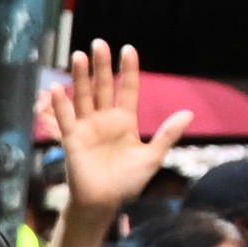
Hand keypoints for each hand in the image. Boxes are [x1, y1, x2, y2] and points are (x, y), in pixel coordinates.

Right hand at [35, 43, 169, 220]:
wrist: (104, 202)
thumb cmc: (127, 182)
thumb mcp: (152, 157)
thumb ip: (167, 134)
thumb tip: (188, 113)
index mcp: (125, 121)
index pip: (128, 89)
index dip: (128, 70)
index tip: (128, 49)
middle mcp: (105, 119)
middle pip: (103, 87)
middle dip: (101, 66)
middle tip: (99, 44)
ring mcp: (87, 128)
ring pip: (83, 97)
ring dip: (80, 77)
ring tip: (80, 56)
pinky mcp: (72, 140)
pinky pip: (66, 119)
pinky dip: (61, 104)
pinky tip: (58, 88)